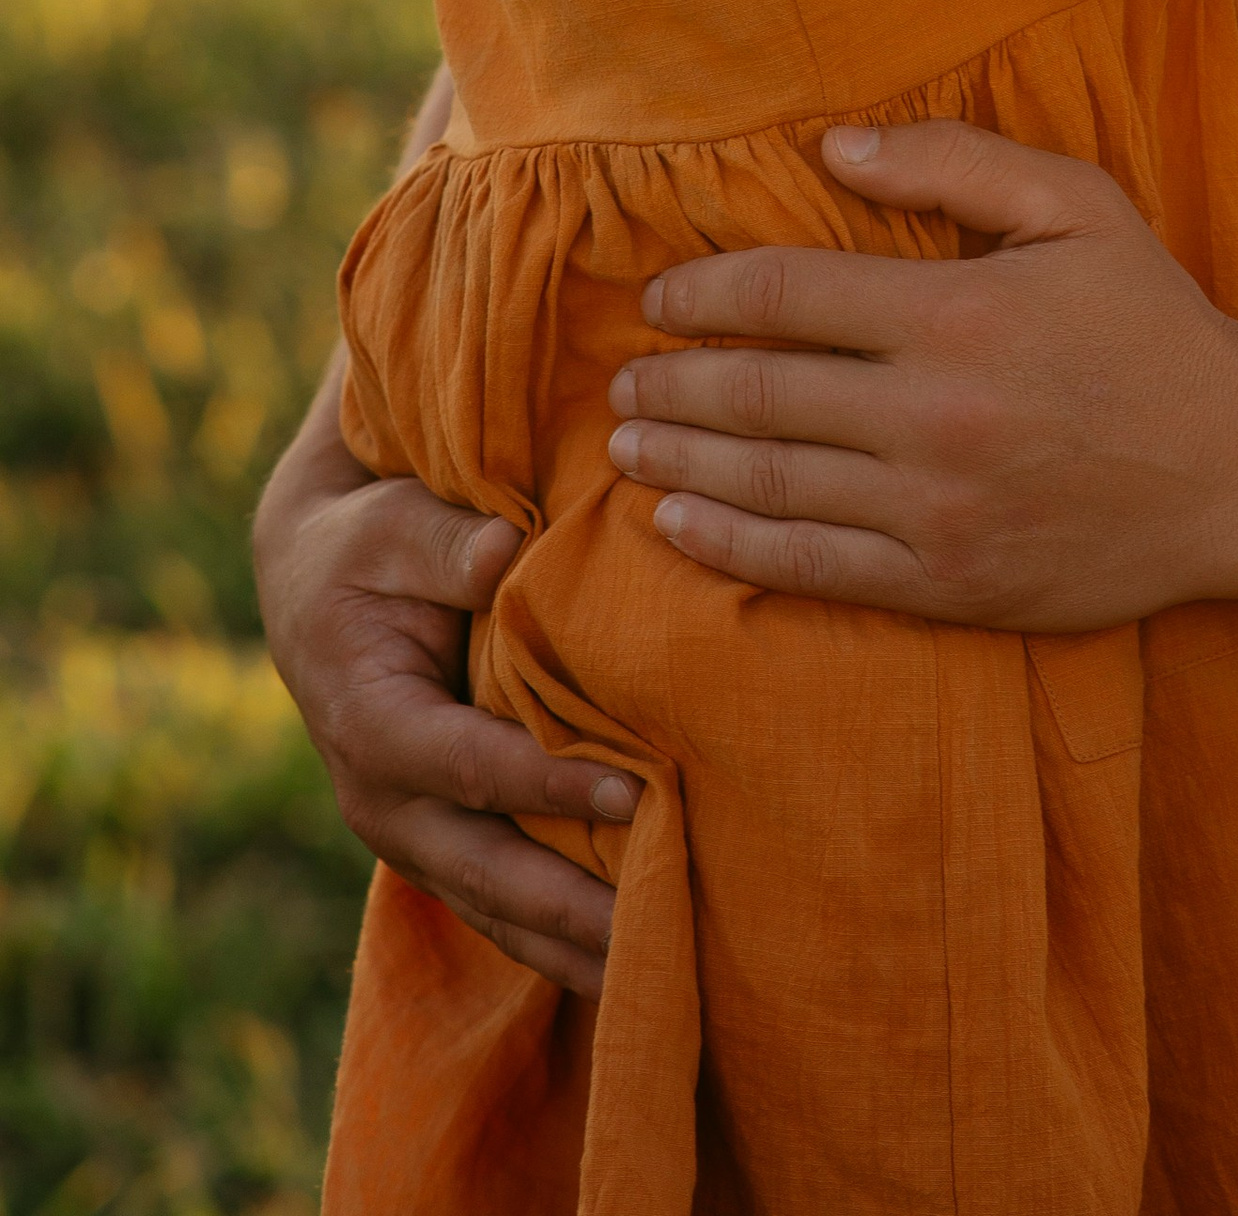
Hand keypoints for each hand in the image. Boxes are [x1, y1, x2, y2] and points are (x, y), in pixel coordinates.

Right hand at [252, 368, 633, 996]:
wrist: (313, 585)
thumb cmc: (366, 545)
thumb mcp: (390, 526)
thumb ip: (443, 543)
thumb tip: (502, 551)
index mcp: (371, 723)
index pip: (469, 766)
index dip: (547, 784)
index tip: (632, 795)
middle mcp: (382, 801)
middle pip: (485, 869)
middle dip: (569, 906)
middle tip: (658, 925)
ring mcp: (408, 836)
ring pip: (494, 908)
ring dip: (568, 946)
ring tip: (653, 977)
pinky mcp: (436, 845)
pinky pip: (497, 905)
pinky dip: (554, 938)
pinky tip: (622, 966)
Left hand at [604, 121, 1237, 625]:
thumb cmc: (1155, 326)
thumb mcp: (1079, 207)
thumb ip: (955, 163)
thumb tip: (831, 147)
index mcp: (954, 311)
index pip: (787, 293)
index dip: (706, 292)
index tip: (660, 297)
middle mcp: (930, 414)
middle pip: (760, 393)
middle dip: (674, 382)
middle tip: (621, 378)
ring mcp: (934, 509)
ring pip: (770, 483)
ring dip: (681, 462)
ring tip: (625, 445)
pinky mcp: (946, 585)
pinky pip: (812, 568)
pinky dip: (732, 546)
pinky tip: (680, 526)